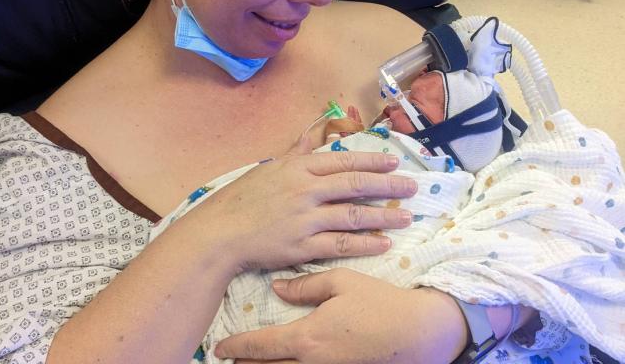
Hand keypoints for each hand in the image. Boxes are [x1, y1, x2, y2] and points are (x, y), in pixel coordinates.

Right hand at [198, 137, 417, 271]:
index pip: (343, 161)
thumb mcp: (268, 168)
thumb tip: (312, 136)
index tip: (395, 163)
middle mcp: (305, 190)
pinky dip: (365, 244)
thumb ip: (295, 153)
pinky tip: (384, 244)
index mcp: (298, 168)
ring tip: (406, 217)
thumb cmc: (241, 199)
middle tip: (413, 188)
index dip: (372, 162)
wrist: (219, 233)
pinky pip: (341, 244)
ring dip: (384, 216)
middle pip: (356, 186)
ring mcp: (306, 219)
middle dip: (388, 186)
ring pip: (354, 215)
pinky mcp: (303, 246)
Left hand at [214, 269, 468, 363]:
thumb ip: (305, 285)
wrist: (419, 332)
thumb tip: (276, 287)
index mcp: (308, 336)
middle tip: (229, 359)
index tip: (219, 347)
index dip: (237, 347)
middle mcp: (312, 363)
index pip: (261, 346)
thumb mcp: (341, 282)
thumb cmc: (379, 302)